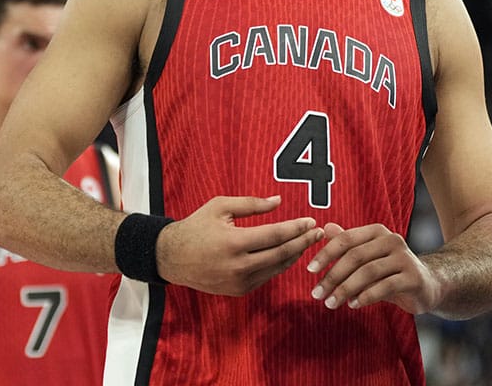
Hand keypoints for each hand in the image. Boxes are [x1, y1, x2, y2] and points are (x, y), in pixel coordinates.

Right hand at [156, 195, 323, 294]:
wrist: (172, 257)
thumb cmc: (197, 226)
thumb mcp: (220, 206)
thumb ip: (251, 204)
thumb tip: (278, 201)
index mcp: (233, 242)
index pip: (275, 236)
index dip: (297, 228)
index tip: (311, 222)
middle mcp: (238, 266)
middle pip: (282, 254)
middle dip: (303, 242)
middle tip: (318, 233)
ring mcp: (239, 282)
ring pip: (277, 268)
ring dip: (295, 254)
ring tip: (308, 241)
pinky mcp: (239, 290)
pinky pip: (266, 276)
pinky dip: (280, 265)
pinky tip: (289, 253)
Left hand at [306, 222, 441, 313]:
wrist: (427, 285)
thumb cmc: (391, 271)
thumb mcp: (368, 257)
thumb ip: (348, 244)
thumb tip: (325, 228)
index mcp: (378, 232)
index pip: (347, 239)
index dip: (326, 253)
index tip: (309, 270)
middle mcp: (392, 240)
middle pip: (355, 256)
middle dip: (332, 276)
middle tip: (316, 293)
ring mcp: (404, 258)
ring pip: (368, 272)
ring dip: (345, 289)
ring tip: (331, 303)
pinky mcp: (413, 277)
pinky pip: (384, 287)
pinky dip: (365, 296)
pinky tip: (353, 305)